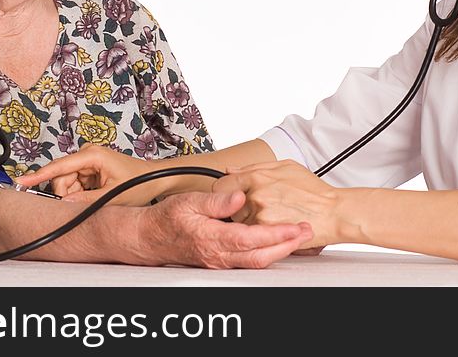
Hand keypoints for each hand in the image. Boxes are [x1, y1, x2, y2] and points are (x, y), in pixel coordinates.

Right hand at [15, 144, 160, 205]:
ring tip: (95, 197)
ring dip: (73, 194)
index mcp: (92, 155)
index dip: (39, 175)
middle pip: (60, 177)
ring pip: (65, 182)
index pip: (59, 166)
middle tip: (85, 202)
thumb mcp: (112, 197)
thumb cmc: (139, 183)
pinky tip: (94, 194)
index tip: (22, 181)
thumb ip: (85, 201)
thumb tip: (63, 204)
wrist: (154, 179)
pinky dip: (78, 193)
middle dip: (66, 194)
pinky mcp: (89, 168)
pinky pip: (73, 183)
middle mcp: (87, 154)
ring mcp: (87, 160)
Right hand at [137, 191, 313, 268]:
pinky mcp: (221, 261)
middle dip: (287, 246)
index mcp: (211, 238)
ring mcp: (220, 261)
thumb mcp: (188, 201)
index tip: (294, 227)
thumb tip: (240, 196)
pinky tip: (277, 243)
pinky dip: (267, 253)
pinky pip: (249, 261)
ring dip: (280, 250)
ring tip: (298, 237)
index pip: (251, 239)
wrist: (149, 238)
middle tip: (307, 232)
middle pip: (260, 257)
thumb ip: (216, 201)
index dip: (275, 234)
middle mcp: (218, 255)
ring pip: (257, 261)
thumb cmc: (167, 219)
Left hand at [212, 160, 340, 248]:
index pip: (222, 184)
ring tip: (271, 216)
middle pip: (228, 206)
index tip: (230, 194)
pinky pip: (252, 233)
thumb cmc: (313, 190)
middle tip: (257, 206)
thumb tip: (230, 170)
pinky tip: (274, 226)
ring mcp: (260, 216)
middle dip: (238, 206)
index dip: (225, 190)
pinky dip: (260, 231)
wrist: (334, 212)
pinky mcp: (267, 233)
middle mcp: (255, 196)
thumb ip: (253, 167)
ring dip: (248, 220)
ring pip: (239, 222)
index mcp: (257, 176)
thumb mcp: (285, 167)